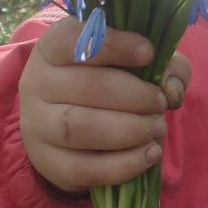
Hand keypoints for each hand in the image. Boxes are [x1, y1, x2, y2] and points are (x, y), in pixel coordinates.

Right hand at [18, 16, 190, 194]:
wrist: (69, 125)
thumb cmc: (109, 80)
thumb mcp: (136, 61)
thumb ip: (164, 64)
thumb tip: (171, 88)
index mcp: (53, 46)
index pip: (73, 40)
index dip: (114, 45)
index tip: (148, 52)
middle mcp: (37, 82)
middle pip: (86, 86)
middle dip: (134, 96)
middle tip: (160, 103)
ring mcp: (36, 125)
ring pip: (80, 128)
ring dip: (129, 130)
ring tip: (157, 128)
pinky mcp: (47, 162)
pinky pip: (84, 168)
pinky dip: (123, 164)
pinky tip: (150, 154)